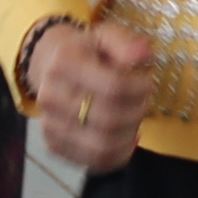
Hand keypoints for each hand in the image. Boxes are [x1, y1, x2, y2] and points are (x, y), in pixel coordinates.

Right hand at [26, 18, 157, 172]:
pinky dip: (118, 155)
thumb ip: (126, 43)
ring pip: (102, 146)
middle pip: (108, 119)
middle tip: (143, 102)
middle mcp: (51, 97)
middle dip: (137, 112)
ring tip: (134, 120)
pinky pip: (94, 162)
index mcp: (64, 64)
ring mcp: (50, 124)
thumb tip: (143, 53)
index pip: (112, 87)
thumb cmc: (86, 51)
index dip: (139, 89)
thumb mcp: (105, 35)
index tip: (147, 82)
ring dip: (129, 136)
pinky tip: (126, 139)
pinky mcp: (54, 145)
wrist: (49, 65)